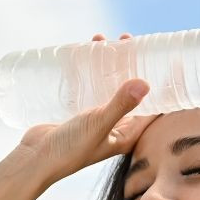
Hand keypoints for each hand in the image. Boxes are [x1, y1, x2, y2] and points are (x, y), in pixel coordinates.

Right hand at [15, 32, 157, 184]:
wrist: (35, 159)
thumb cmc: (69, 150)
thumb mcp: (98, 124)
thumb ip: (120, 105)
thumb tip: (145, 83)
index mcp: (127, 134)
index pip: (152, 107)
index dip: (160, 84)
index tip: (164, 60)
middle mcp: (115, 126)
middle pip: (130, 90)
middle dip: (130, 64)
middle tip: (127, 40)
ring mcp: (96, 118)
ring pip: (107, 85)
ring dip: (107, 63)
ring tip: (102, 40)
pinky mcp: (78, 112)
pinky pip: (89, 86)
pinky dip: (88, 69)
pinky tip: (84, 53)